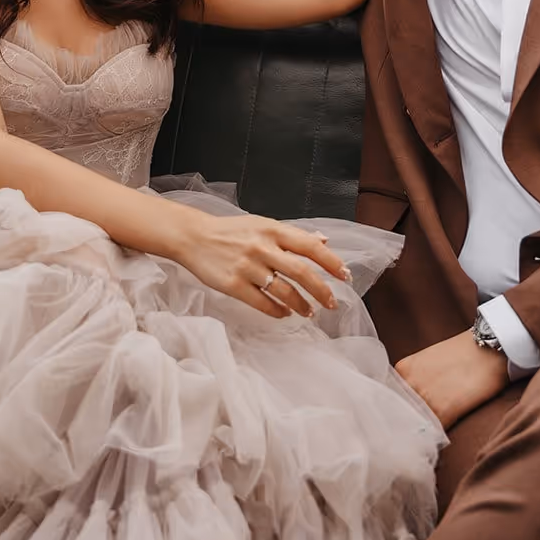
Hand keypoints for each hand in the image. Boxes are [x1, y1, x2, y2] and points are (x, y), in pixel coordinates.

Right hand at [175, 212, 352, 318]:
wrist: (194, 237)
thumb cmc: (231, 231)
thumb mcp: (262, 225)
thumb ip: (292, 235)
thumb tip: (323, 240)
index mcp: (272, 230)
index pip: (310, 246)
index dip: (331, 262)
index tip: (345, 276)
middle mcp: (262, 247)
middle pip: (301, 272)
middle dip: (321, 290)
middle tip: (331, 303)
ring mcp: (247, 267)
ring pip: (284, 291)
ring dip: (301, 305)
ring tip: (309, 312)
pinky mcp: (233, 285)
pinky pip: (262, 303)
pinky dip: (277, 311)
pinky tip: (284, 314)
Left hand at [395, 331, 508, 427]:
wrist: (491, 347)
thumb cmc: (465, 354)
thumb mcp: (430, 363)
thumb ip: (416, 382)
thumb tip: (412, 407)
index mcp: (403, 369)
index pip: (392, 399)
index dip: (401, 412)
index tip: (406, 421)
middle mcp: (408, 382)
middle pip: (400, 415)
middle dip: (408, 425)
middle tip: (419, 433)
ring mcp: (423, 397)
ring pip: (415, 427)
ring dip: (423, 434)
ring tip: (434, 435)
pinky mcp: (442, 410)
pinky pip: (433, 434)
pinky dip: (438, 439)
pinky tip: (446, 434)